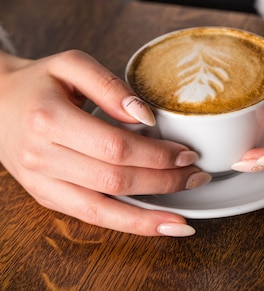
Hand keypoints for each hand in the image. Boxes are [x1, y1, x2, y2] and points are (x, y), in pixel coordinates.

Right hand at [0, 50, 210, 235]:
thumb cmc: (39, 82)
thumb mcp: (71, 64)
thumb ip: (110, 86)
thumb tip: (146, 117)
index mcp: (49, 120)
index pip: (115, 147)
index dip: (156, 155)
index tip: (188, 152)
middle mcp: (43, 157)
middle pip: (115, 179)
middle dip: (163, 182)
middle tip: (197, 176)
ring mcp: (43, 183)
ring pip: (103, 211)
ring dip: (148, 217)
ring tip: (184, 219)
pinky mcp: (46, 198)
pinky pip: (90, 218)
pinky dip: (126, 224)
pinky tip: (154, 226)